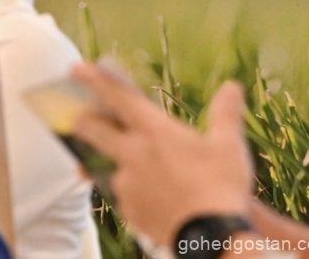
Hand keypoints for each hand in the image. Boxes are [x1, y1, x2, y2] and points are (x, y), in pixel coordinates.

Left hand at [68, 66, 251, 247]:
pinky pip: (125, 196)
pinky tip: (157, 200)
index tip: (75, 69)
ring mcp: (125, 182)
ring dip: (121, 165)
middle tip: (83, 118)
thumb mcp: (229, 146)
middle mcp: (131, 152)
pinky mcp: (127, 208)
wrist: (212, 238)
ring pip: (110, 166)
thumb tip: (233, 86)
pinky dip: (136, 195)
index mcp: (154, 131)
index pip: (117, 97)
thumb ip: (226, 114)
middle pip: (91, 129)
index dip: (94, 80)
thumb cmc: (223, 186)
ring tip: (151, 176)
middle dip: (83, 120)